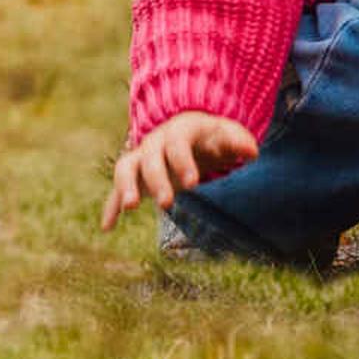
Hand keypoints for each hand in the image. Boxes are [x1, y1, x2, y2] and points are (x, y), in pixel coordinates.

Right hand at [103, 112, 256, 226]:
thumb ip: (238, 143)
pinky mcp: (133, 175)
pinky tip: (107, 227)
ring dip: (126, 186)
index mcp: (180, 131)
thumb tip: (251, 153)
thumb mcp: (227, 135)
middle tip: (167, 204)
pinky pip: (116, 189)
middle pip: (150, 157)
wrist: (189, 131)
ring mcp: (141, 157)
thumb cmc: (212, 137)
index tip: (192, 183)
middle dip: (157, 180)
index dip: (183, 162)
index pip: (178, 144)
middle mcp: (156, 142)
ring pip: (126, 167)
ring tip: (131, 208)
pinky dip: (111, 206)